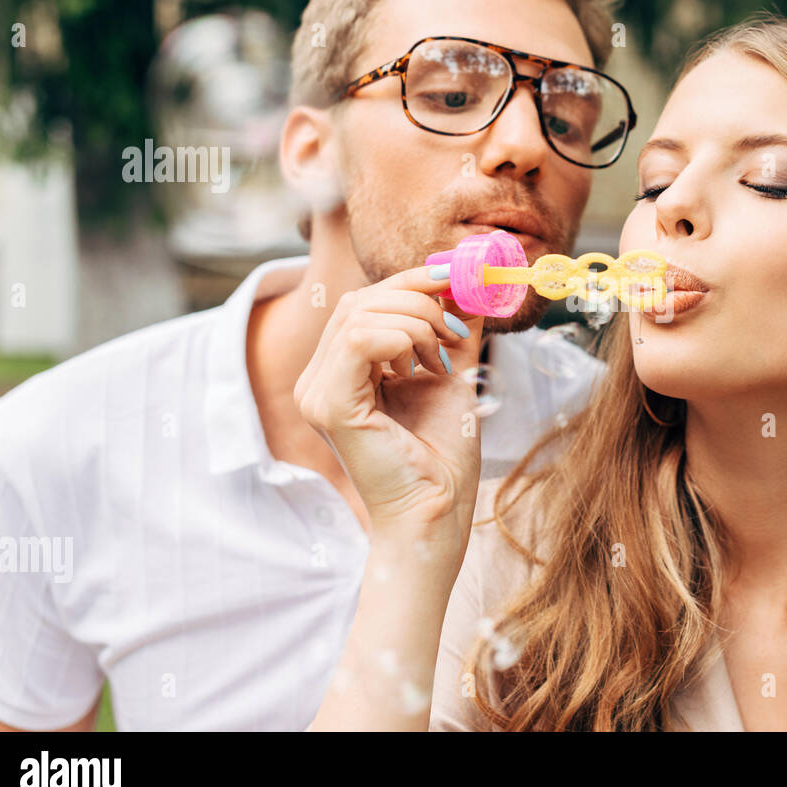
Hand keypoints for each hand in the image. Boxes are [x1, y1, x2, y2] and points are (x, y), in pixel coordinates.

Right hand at [295, 265, 483, 550]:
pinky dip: (404, 340)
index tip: (457, 277)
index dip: (410, 280)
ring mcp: (316, 392)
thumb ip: (453, 328)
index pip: (364, 300)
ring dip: (419, 324)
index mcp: (339, 370)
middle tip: (458, 331)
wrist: (439, 510)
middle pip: (360, 299)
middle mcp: (318, 378)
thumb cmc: (442, 453)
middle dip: (419, 299)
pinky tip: (423, 370)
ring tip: (443, 361)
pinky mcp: (328, 406)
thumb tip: (471, 279)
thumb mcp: (451, 373)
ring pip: (361, 313)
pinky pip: (360, 340)